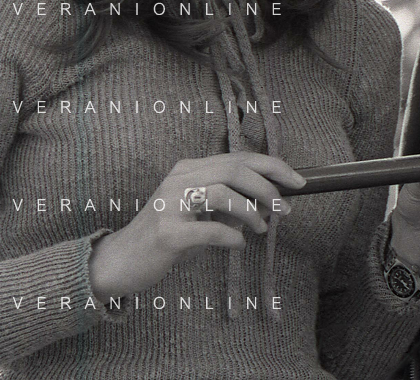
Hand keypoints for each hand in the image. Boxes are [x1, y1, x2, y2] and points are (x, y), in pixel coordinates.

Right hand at [88, 152, 304, 302]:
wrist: (121, 261)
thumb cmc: (166, 237)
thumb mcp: (199, 214)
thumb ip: (230, 205)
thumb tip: (270, 205)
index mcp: (189, 170)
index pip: (239, 158)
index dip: (273, 166)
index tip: (298, 181)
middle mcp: (180, 180)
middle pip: (234, 169)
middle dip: (268, 187)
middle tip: (285, 208)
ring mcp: (171, 204)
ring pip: (222, 193)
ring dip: (251, 211)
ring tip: (262, 229)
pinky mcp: (167, 233)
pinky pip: (210, 229)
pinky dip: (232, 237)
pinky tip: (238, 245)